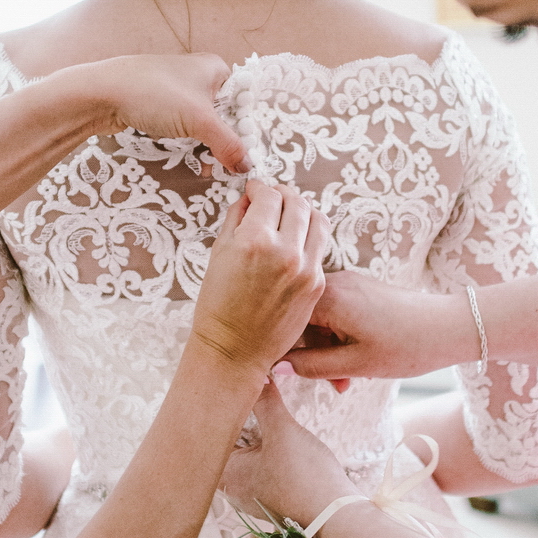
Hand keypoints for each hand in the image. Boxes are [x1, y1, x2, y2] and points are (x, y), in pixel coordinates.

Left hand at [72, 53, 249, 172]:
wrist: (102, 93)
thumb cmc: (154, 95)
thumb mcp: (199, 121)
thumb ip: (228, 144)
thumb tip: (246, 166)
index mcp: (216, 68)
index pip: (244, 100)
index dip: (248, 129)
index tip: (248, 155)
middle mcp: (199, 74)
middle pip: (225, 114)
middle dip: (226, 141)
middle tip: (228, 166)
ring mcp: (178, 88)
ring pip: (203, 122)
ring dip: (207, 145)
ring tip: (209, 167)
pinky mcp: (160, 103)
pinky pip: (184, 124)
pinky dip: (189, 141)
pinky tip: (191, 157)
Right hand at [193, 181, 328, 376]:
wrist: (235, 349)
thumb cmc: (218, 306)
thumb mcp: (218, 254)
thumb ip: (236, 219)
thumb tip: (249, 199)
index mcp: (255, 241)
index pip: (269, 195)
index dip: (260, 187)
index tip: (255, 190)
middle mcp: (285, 252)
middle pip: (296, 202)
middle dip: (282, 194)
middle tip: (272, 198)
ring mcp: (305, 268)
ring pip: (317, 219)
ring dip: (302, 211)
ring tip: (289, 215)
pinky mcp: (317, 284)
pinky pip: (319, 246)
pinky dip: (308, 236)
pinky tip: (295, 240)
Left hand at [224, 384, 358, 525]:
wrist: (337, 517)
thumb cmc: (304, 478)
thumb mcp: (283, 430)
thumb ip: (266, 401)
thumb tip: (256, 375)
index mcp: (223, 474)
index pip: (211, 432)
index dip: (222, 407)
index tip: (231, 387)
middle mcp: (232, 488)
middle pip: (229, 442)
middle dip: (242, 418)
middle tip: (250, 392)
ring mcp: (252, 494)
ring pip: (247, 453)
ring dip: (257, 433)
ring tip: (266, 410)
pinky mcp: (271, 496)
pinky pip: (262, 465)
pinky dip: (268, 449)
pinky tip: (281, 438)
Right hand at [281, 272, 478, 380]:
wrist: (451, 327)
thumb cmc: (407, 346)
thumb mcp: (354, 365)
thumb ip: (310, 367)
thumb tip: (275, 368)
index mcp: (328, 297)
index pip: (284, 321)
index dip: (281, 350)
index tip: (285, 375)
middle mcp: (335, 281)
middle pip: (301, 320)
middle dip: (312, 355)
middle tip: (335, 386)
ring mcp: (349, 283)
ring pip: (320, 320)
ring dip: (328, 351)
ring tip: (349, 380)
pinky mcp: (362, 289)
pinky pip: (336, 314)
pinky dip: (341, 338)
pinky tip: (358, 361)